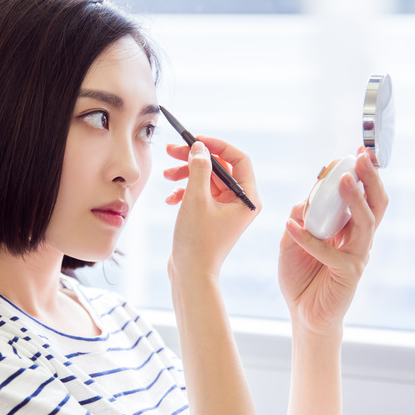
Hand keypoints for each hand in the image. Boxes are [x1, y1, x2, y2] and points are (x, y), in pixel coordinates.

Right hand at [164, 137, 261, 278]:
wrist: (190, 274)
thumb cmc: (198, 241)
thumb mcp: (196, 199)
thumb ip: (199, 168)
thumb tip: (199, 147)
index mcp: (248, 198)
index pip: (239, 158)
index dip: (217, 145)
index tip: (195, 140)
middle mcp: (241, 202)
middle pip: (220, 167)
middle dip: (194, 159)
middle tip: (172, 151)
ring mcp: (226, 210)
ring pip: (207, 179)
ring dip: (186, 174)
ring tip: (166, 175)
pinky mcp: (211, 216)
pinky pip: (200, 193)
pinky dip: (184, 191)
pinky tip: (170, 198)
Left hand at [278, 148, 387, 336]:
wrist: (304, 314)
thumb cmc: (301, 276)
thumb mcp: (291, 241)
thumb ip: (300, 220)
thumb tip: (304, 201)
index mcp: (347, 228)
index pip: (360, 196)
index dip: (362, 175)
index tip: (358, 152)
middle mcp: (358, 239)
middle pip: (374, 204)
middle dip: (370, 179)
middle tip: (362, 157)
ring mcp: (357, 256)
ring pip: (364, 223)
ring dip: (354, 200)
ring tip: (343, 180)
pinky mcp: (348, 274)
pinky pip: (331, 252)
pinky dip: (309, 239)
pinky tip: (290, 228)